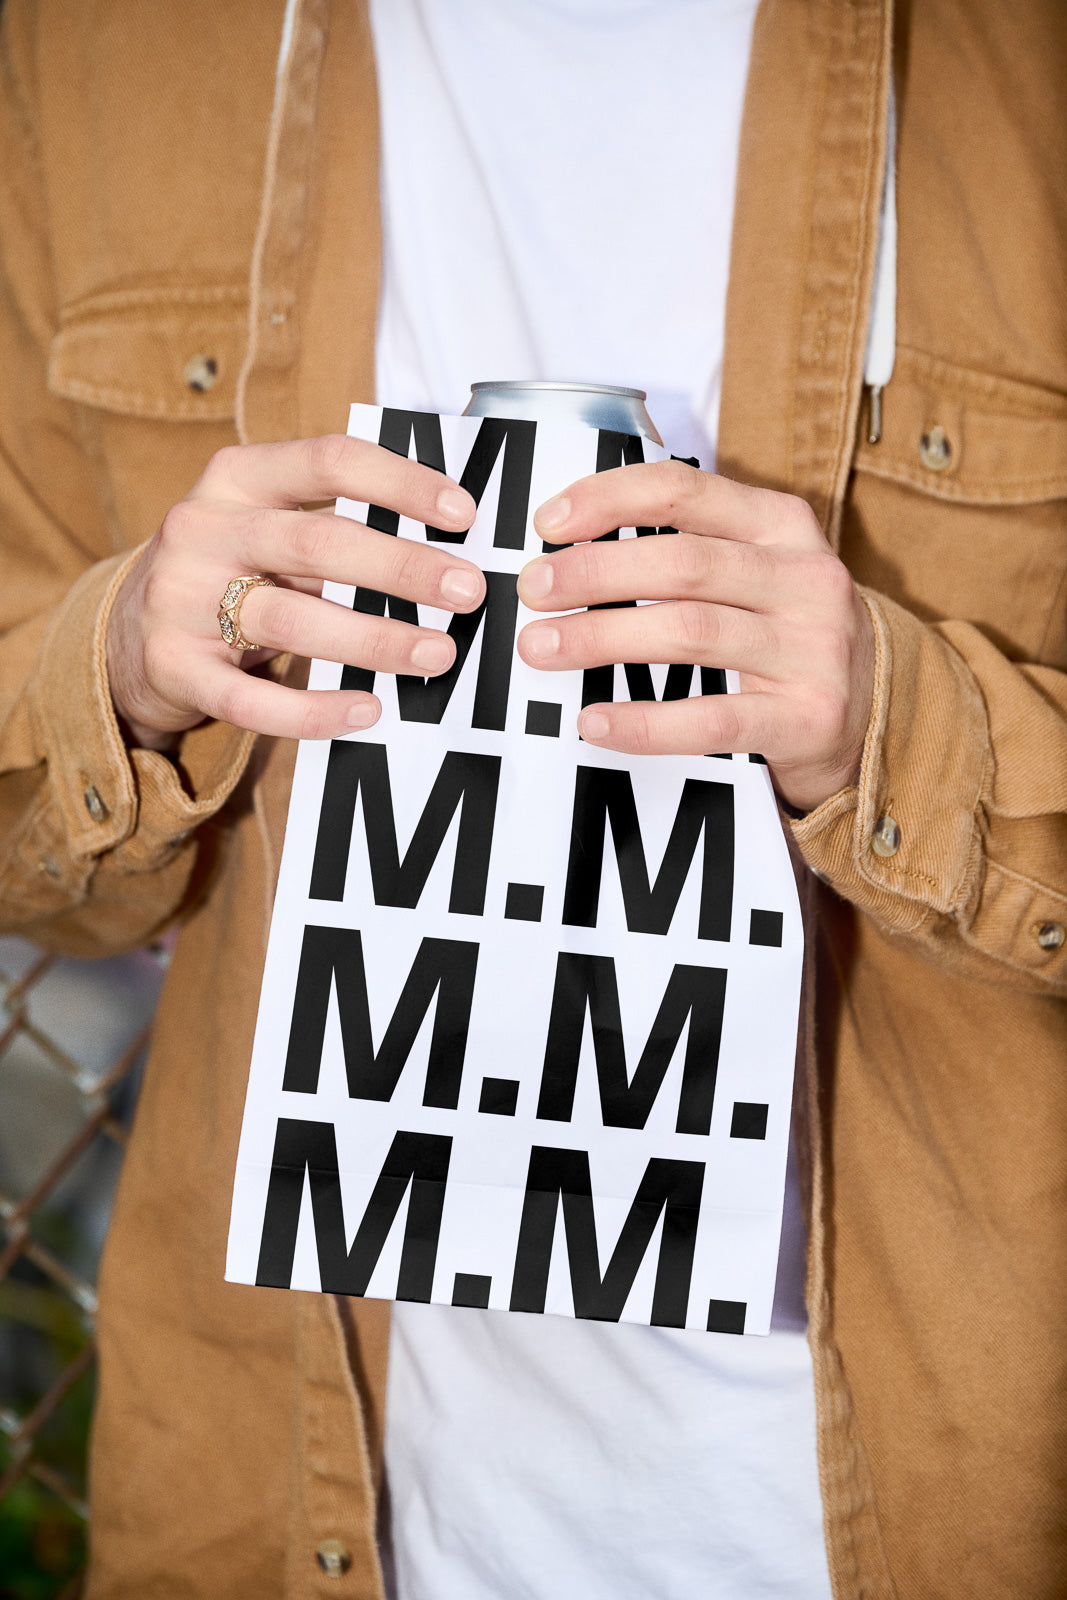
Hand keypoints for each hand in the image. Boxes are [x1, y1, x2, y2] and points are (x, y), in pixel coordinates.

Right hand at [106, 435, 480, 748]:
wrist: (127, 633)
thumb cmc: (231, 571)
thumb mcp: (267, 523)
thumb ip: (335, 523)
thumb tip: (447, 545)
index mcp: (237, 477)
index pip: (328, 461)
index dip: (400, 483)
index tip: (463, 514)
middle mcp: (203, 529)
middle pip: (318, 543)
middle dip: (402, 568)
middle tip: (467, 592)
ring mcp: (183, 599)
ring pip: (291, 620)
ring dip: (374, 638)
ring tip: (436, 654)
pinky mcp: (175, 667)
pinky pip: (252, 699)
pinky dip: (314, 710)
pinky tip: (366, 710)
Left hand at [515, 460, 874, 812]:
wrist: (879, 711)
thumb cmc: (786, 632)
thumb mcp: (758, 568)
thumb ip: (689, 545)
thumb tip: (569, 540)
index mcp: (783, 525)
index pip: (686, 490)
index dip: (610, 498)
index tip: (549, 521)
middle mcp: (805, 578)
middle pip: (682, 562)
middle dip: (594, 572)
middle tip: (533, 590)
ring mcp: (812, 650)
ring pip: (691, 632)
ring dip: (604, 637)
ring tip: (542, 649)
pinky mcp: (807, 718)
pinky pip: (711, 719)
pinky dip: (645, 723)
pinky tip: (594, 722)